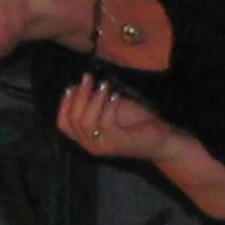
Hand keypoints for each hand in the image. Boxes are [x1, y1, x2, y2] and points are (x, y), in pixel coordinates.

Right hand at [55, 74, 178, 163]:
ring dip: (94, 99)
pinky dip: (109, 106)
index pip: (63, 125)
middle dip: (79, 95)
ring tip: (104, 85)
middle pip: (73, 121)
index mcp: (85, 139)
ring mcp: (102, 146)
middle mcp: (90, 146)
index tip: (71, 86)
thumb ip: (94, 100)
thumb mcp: (110, 108)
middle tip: (88, 77)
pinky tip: (116, 95)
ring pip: (86, 122)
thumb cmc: (135, 123)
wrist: (161, 140)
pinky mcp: (117, 143)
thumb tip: (79, 84)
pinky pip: (106, 123)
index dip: (64, 104)